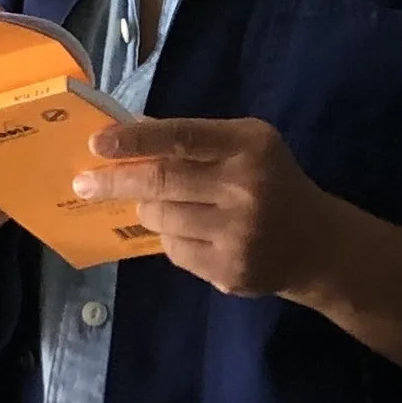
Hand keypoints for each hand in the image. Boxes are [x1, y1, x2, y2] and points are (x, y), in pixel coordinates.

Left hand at [82, 116, 333, 296]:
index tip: (97, 143)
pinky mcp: (229, 271)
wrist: (318, 245)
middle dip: (115, 182)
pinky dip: (172, 239)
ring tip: (162, 206)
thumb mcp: (246, 146)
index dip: (136, 140)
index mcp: (249, 147)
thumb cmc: (272, 182)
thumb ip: (194, 139)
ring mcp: (238, 235)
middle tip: (83, 183)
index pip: (183, 138)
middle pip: (162, 182)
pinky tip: (195, 234)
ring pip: (161, 219)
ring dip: (150, 211)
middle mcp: (246, 189)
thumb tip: (128, 131)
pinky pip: (174, 251)